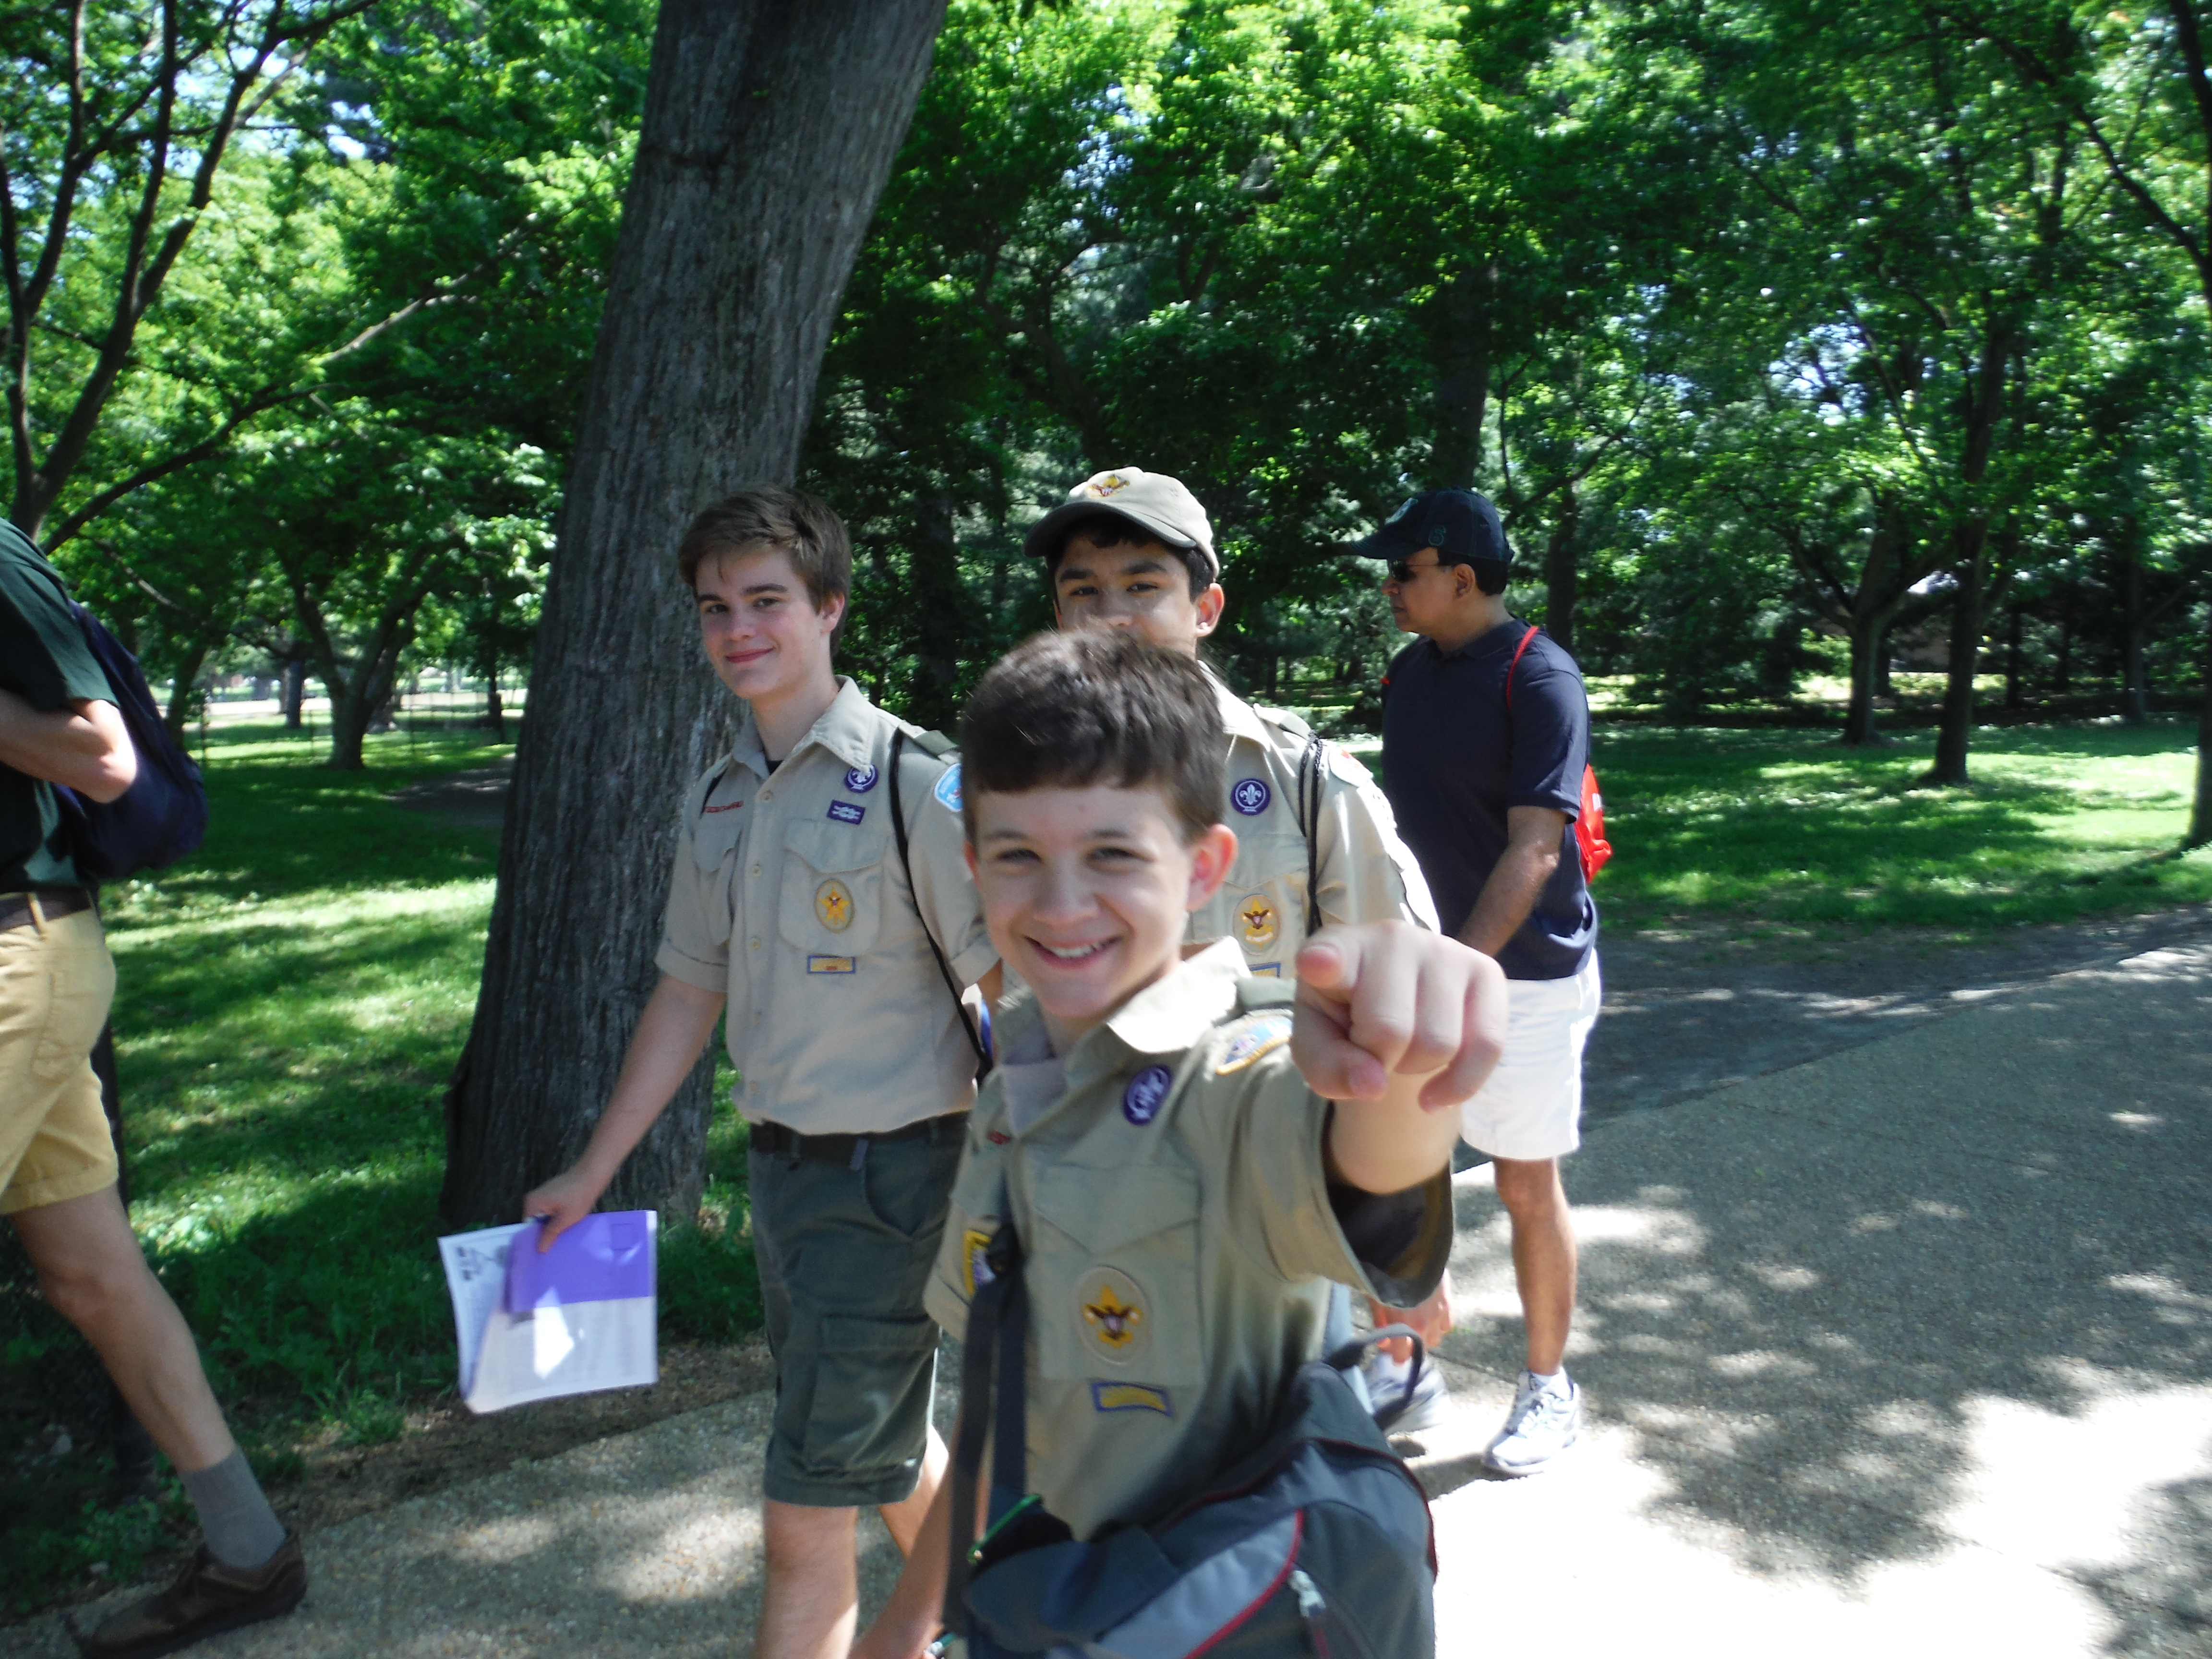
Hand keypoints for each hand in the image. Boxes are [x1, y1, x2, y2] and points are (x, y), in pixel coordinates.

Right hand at [520, 1165, 606, 1250]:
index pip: (527, 1228)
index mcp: (532, 1204)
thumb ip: (550, 1234)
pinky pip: (548, 1211)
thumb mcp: (565, 1220)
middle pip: (534, 1223)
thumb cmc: (579, 1196)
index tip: (541, 1252)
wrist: (591, 1175)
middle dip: (543, 1233)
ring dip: (550, 1226)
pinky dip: (554, 1218)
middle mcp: (532, 1199)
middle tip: (551, 1248)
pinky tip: (563, 1226)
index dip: (534, 1240)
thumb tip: (540, 1249)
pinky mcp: (550, 1195)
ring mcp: (541, 1196)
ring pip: (542, 1218)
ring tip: (558, 1239)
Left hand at [1292, 921, 1506, 1110]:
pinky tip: (1435, 1095)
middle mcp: (1392, 937)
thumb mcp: (1318, 1048)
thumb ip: (1329, 1068)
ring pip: (1440, 1043)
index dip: (1324, 962)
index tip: (1315, 964)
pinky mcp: (1486, 971)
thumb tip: (1374, 1085)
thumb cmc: (1345, 1021)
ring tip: (1402, 1050)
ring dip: (1417, 1068)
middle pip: (1390, 1030)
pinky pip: (1488, 1045)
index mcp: (1336, 950)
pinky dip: (1461, 1084)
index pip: (1331, 955)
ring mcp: (1444, 949)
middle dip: (1380, 1062)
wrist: (1391, 1009)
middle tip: (1373, 1050)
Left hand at [1374, 1274, 1453, 1363]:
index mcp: (1405, 1328)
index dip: (1397, 1357)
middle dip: (1411, 1346)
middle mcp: (1425, 1326)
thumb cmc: (1385, 1277)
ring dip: (1426, 1336)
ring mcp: (1439, 1315)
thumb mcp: (1375, 1300)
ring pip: (1436, 1338)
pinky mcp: (1448, 1303)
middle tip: (1402, 1337)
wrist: (1407, 1252)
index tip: (1393, 1357)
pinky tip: (1431, 1316)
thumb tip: (1383, 1344)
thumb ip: (1380, 1324)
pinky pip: (1447, 1324)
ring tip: (1417, 1326)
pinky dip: (1439, 1324)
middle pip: (1421, 1348)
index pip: (1403, 1355)